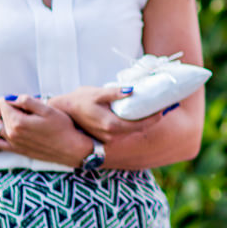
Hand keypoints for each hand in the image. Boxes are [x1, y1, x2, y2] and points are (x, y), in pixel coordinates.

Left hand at [0, 95, 90, 166]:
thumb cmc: (63, 127)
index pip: (4, 105)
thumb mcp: (48, 109)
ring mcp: (12, 143)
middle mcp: (12, 134)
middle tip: (14, 103)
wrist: (71, 149)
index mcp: (18, 122)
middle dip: (1, 106)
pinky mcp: (16, 150)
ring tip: (2, 111)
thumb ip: (27, 101)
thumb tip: (12, 98)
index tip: (21, 99)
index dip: (11, 99)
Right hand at [47, 86, 164, 141]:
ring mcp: (109, 137)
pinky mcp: (106, 135)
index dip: (154, 118)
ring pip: (132, 130)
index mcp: (111, 125)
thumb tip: (131, 90)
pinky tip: (139, 112)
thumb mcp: (96, 93)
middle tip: (164, 106)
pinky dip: (134, 122)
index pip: (140, 125)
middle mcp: (112, 135)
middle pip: (139, 128)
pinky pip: (125, 130)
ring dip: (144, 120)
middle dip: (152, 118)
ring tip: (155, 108)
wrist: (62, 111)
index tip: (164, 108)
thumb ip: (114, 92)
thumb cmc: (78, 100)